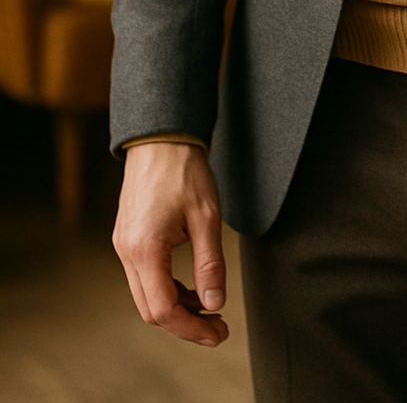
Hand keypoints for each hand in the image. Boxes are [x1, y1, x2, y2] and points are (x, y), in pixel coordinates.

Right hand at [113, 142, 228, 346]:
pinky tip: (192, 287)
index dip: (191, 328)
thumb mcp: (206, 217)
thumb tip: (214, 304)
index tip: (218, 332)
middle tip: (219, 325)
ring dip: (177, 307)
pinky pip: (144, 277)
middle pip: (151, 309)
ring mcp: (124, 245)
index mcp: (144, 249)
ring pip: (146, 295)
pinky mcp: (127, 238)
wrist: (161, 138)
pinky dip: (168, 288)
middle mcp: (127, 252)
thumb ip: (210, 263)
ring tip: (210, 307)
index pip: (163, 309)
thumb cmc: (185, 171)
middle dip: (185, 323)